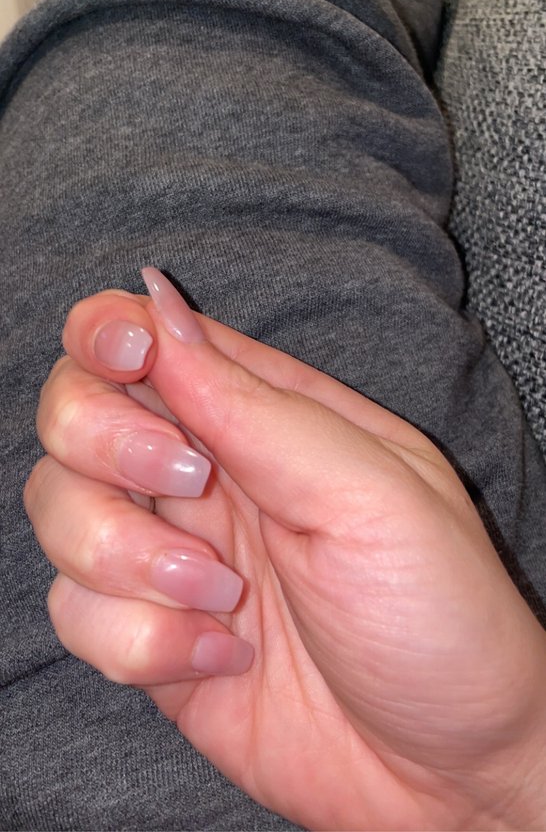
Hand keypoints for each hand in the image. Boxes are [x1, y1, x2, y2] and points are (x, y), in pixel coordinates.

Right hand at [26, 269, 545, 830]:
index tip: (128, 365)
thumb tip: (157, 312)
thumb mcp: (369, 492)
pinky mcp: (146, 634)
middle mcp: (204, 472)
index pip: (146, 335)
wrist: (444, 770)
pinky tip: (222, 659)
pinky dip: (138, 641)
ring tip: (224, 598)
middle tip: (189, 485)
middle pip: (74, 412)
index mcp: (264, 413)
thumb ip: (257, 406)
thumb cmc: (439, 613)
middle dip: (107, 447)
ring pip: (58, 510)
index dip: (109, 333)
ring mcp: (169, 552)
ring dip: (126, 559)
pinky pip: (74, 613)